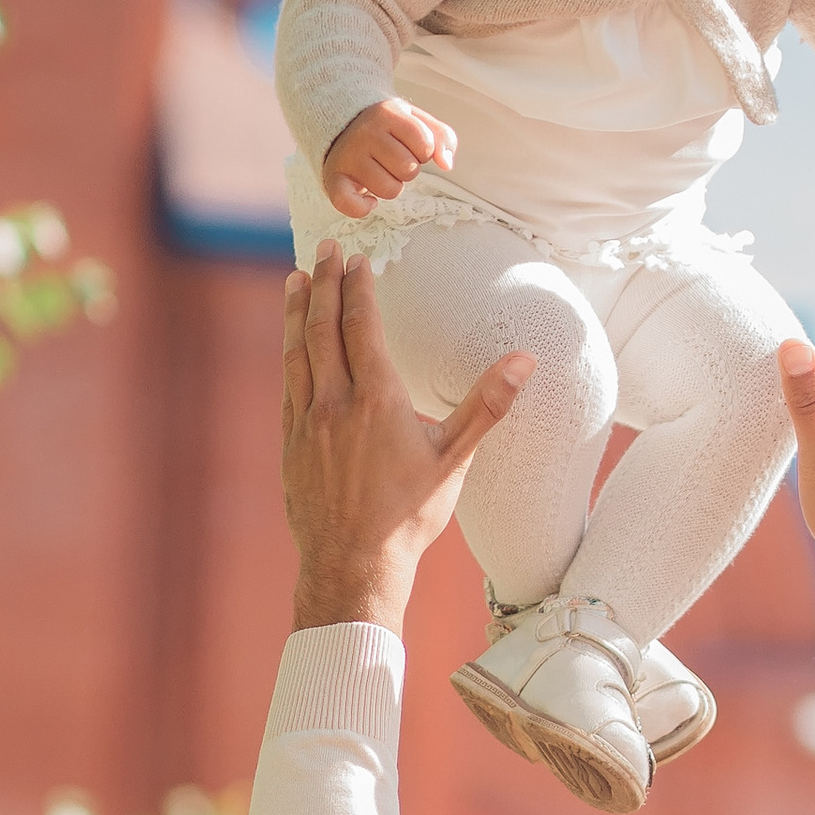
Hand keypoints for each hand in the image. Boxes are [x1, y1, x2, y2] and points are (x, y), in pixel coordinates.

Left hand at [283, 244, 529, 637]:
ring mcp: (307, 422)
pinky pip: (288, 385)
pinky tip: (293, 342)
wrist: (354, 565)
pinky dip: (290, 352)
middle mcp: (335, 403)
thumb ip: (487, 404)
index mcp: (377, 399)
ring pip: (296, 351)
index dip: (357, 288)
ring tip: (298, 279)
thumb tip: (525, 361)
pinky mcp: (292, 443)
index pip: (362, 326)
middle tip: (326, 249)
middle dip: (326, 283)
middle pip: (324, 327)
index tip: (356, 259)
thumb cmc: (411, 515)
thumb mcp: (455, 459)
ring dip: (297, 311)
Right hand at [323, 96, 456, 217]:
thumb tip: (446, 164)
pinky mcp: (334, 177)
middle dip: (408, 169)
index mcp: (388, 114)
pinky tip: (369, 199)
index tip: (410, 145)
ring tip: (381, 171)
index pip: (425, 145)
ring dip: (391, 185)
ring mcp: (348, 156)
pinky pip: (349, 204)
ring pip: (389, 189)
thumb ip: (443, 137)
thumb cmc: (388, 128)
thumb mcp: (417, 120)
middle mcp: (365, 133)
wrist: (344, 125)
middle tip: (394, 159)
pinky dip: (363, 208)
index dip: (424, 151)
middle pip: (409, 170)